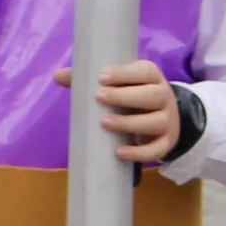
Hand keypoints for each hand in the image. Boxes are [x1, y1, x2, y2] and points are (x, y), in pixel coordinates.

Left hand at [53, 58, 184, 166]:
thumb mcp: (119, 84)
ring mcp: (167, 122)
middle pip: (153, 95)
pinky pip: (156, 150)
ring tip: (104, 122)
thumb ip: (89, 80)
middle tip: (99, 97)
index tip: (102, 77)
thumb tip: (58, 75)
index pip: (145, 72)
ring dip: (130, 123)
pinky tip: (119, 152)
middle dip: (125, 96)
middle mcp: (164, 97)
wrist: (164, 118)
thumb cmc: (134, 96)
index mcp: (152, 78)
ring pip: (155, 122)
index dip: (125, 73)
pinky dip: (139, 153)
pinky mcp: (165, 143)